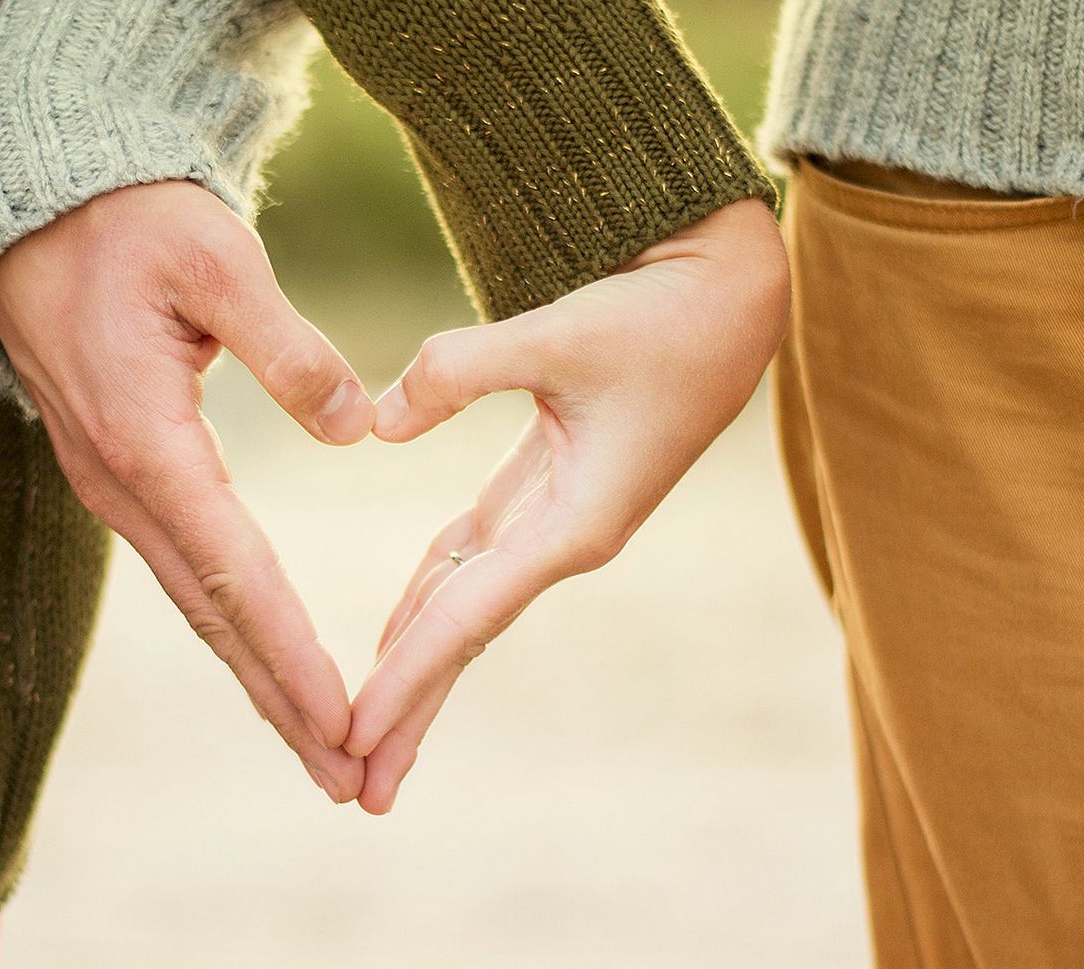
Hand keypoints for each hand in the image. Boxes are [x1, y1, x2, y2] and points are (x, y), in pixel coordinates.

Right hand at [0, 180, 375, 802]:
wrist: (35, 204)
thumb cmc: (128, 221)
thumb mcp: (216, 258)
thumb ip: (288, 347)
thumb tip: (357, 428)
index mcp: (146, 439)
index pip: (234, 572)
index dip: (292, 653)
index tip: (344, 720)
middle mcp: (121, 481)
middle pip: (213, 615)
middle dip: (281, 702)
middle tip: (348, 777)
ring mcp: (111, 483)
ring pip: (196, 602)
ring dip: (257, 676)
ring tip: (320, 744)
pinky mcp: (118, 471)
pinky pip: (183, 567)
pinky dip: (231, 625)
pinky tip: (265, 658)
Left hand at [346, 198, 789, 813]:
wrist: (731, 295)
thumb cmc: (660, 315)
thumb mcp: (559, 332)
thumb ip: (459, 372)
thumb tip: (375, 424)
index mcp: (576, 523)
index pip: (467, 617)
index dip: (406, 677)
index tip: (352, 735)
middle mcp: (565, 537)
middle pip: (464, 638)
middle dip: (410, 712)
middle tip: (355, 788)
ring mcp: (558, 518)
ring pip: (466, 606)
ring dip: (416, 667)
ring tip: (365, 733)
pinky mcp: (549, 487)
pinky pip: (474, 559)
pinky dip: (430, 597)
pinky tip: (394, 634)